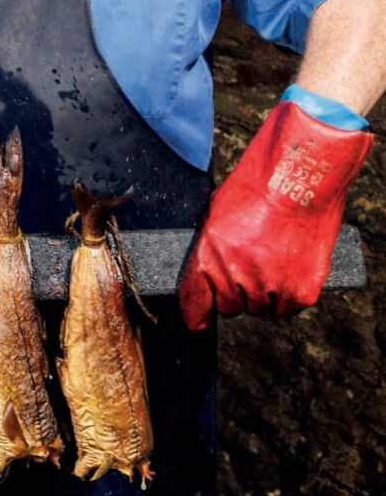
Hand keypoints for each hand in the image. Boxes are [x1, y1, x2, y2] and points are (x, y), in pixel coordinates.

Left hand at [179, 102, 371, 327]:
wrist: (299, 175)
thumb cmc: (258, 185)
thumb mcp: (219, 211)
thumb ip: (212, 245)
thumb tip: (207, 270)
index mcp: (210, 253)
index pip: (195, 300)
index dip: (195, 313)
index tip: (197, 321)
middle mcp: (237, 274)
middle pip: (230, 308)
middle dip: (236, 294)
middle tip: (250, 270)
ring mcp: (270, 285)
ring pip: (261, 310)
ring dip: (264, 294)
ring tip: (273, 261)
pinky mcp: (301, 291)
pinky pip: (288, 308)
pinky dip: (289, 295)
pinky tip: (291, 269)